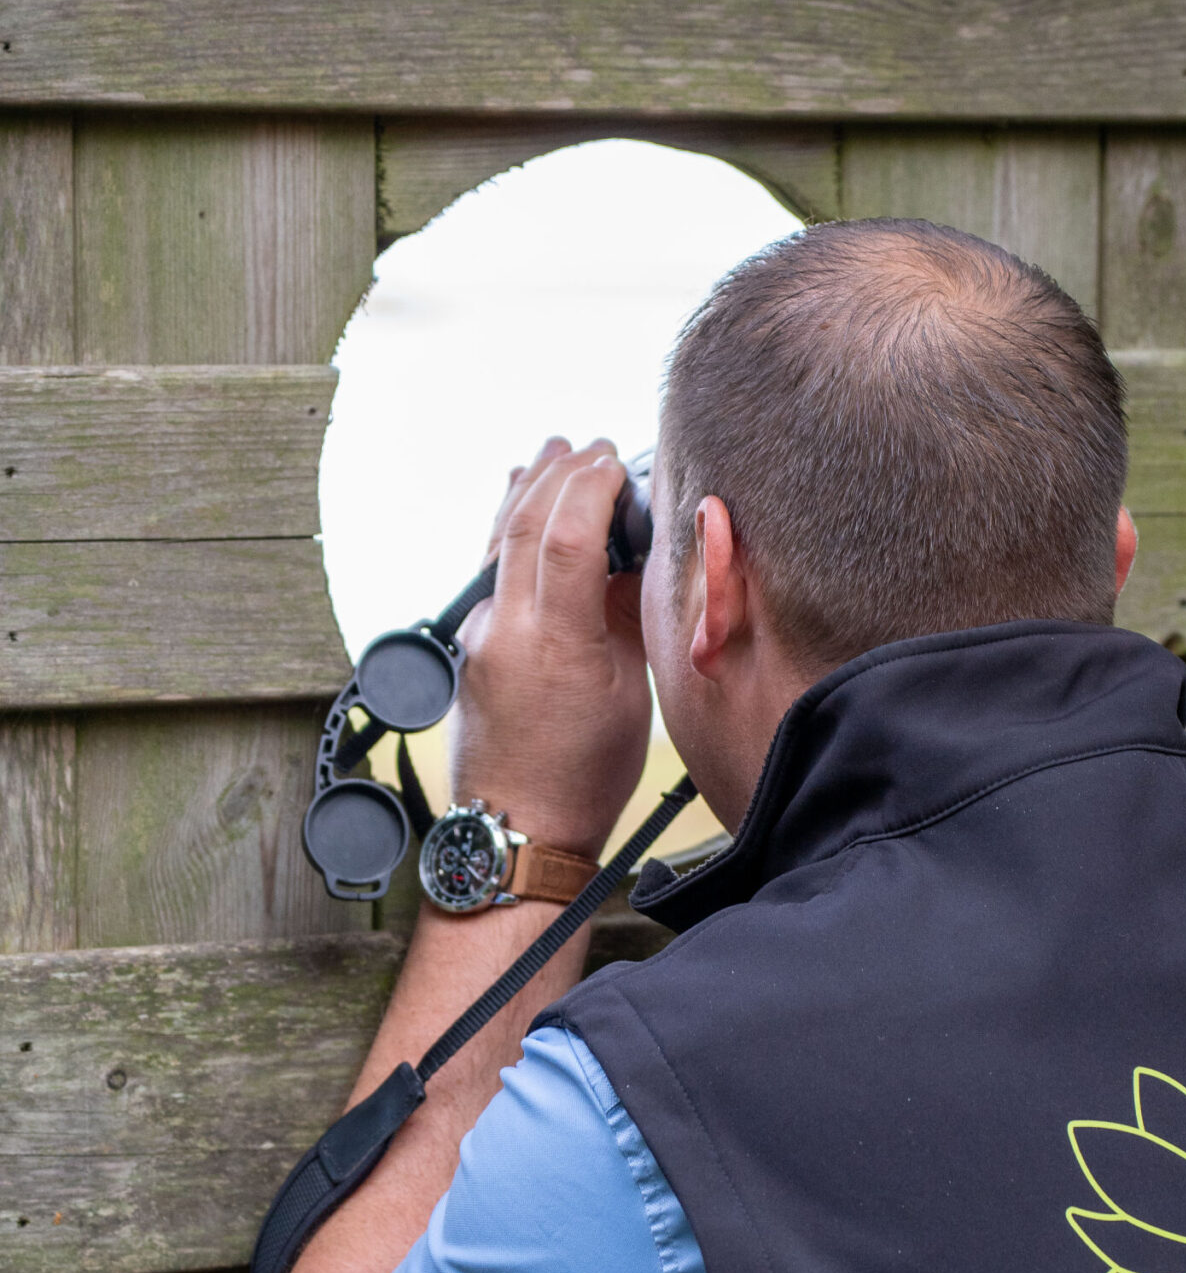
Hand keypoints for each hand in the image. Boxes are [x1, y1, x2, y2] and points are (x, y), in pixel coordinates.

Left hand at [448, 437, 651, 858]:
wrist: (517, 826)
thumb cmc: (583, 773)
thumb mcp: (629, 691)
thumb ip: (622, 616)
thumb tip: (627, 558)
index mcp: (553, 643)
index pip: (571, 536)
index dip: (597, 487)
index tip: (622, 461)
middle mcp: (504, 628)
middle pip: (529, 523)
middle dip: (565, 474)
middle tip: (599, 446)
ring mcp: (478, 632)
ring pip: (500, 537)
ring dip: (532, 486)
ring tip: (556, 450)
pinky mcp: (469, 640)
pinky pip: (488, 562)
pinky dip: (509, 522)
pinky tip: (518, 496)